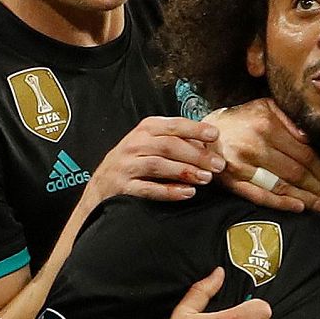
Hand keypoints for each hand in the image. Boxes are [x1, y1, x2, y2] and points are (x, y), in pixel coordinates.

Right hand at [84, 117, 224, 204]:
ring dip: (185, 171)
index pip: (173, 126)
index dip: (194, 129)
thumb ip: (175, 141)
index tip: (214, 135)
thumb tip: (207, 144)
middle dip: (196, 155)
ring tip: (206, 178)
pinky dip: (170, 191)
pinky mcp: (123, 186)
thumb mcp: (151, 143)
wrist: (101, 185)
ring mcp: (127, 165)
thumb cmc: (134, 162)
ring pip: (159, 165)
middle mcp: (134, 144)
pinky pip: (149, 188)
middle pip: (169, 146)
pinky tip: (187, 193)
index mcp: (145, 130)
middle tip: (218, 165)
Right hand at [206, 99, 319, 211]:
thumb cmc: (239, 120)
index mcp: (266, 125)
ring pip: (282, 185)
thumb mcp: (264, 107)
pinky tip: (298, 207)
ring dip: (306, 198)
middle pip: (296, 171)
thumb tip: (309, 136)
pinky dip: (282, 203)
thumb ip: (288, 119)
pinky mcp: (234, 182)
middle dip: (318, 186)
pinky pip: (261, 196)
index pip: (304, 152)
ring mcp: (243, 166)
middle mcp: (256, 146)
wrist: (204, 136)